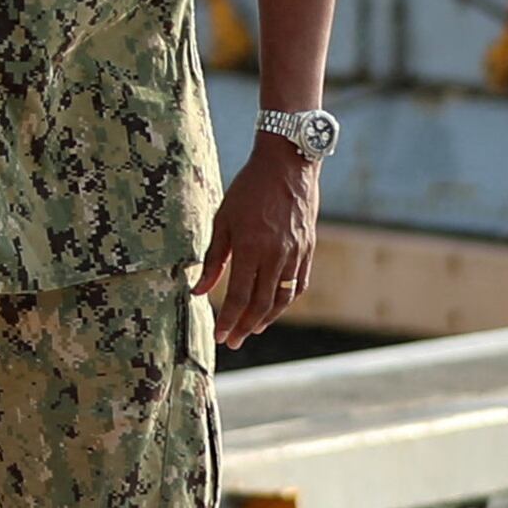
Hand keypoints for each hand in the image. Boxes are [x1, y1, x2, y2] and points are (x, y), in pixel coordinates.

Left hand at [198, 138, 318, 350]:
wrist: (287, 165)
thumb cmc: (248, 189)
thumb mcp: (223, 220)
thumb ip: (213, 259)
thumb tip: (199, 290)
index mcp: (252, 248)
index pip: (241, 296)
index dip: (229, 319)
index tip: (220, 336)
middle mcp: (276, 255)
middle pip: (262, 303)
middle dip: (245, 326)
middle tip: (233, 341)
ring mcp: (296, 253)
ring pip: (283, 297)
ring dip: (267, 317)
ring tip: (252, 328)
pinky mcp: (308, 249)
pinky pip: (299, 283)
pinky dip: (287, 299)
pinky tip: (275, 306)